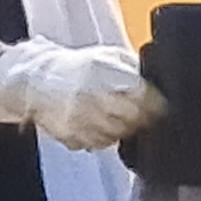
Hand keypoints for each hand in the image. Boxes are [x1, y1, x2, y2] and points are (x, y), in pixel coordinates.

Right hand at [0, 40, 160, 151]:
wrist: (37, 80)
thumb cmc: (79, 67)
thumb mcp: (110, 56)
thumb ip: (135, 68)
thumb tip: (162, 80)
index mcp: (105, 72)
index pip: (145, 98)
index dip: (157, 106)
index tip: (159, 107)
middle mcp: (92, 96)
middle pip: (134, 120)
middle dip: (140, 119)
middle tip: (136, 114)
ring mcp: (80, 118)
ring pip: (117, 135)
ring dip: (120, 130)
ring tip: (111, 116)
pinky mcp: (71, 134)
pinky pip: (97, 144)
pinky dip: (101, 138)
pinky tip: (95, 123)